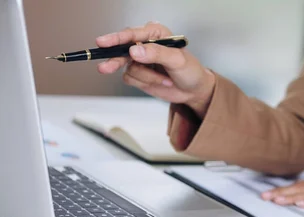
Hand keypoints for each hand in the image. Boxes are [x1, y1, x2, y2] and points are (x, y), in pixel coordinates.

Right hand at [96, 22, 215, 124]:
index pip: (132, 34)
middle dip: (115, 59)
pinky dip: (144, 82)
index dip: (116, 38)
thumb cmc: (190, 71)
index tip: (103, 42)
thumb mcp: (177, 60)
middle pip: (121, 49)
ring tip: (164, 79)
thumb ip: (156, 53)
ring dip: (146, 77)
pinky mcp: (137, 74)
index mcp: (155, 34)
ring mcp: (139, 60)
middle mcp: (144, 45)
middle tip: (105, 67)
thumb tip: (134, 51)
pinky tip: (160, 82)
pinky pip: (130, 78)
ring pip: (127, 68)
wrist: (194, 90)